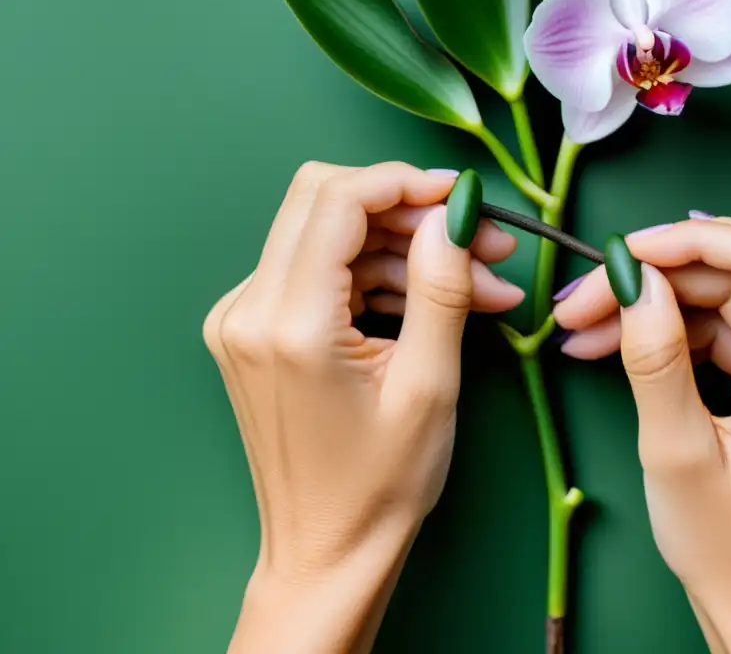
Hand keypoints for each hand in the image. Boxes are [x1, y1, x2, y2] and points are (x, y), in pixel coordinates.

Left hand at [202, 161, 522, 652]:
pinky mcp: (256, 332)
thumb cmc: (379, 485)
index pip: (336, 201)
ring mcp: (245, 320)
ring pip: (328, 236)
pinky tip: (433, 300)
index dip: (404, 182)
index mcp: (289, 323)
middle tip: (482, 239)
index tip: (464, 197)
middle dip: (410, 210)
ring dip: (403, 248)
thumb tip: (452, 216)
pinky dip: (378, 277)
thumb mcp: (428, 385)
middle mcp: (250, 310)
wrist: (326, 550)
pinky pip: (320, 273)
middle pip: (325, 204)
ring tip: (480, 282)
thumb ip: (439, 288)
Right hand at [553, 217, 730, 653]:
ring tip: (595, 326)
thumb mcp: (676, 453)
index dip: (690, 239)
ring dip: (672, 301)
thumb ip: (654, 357)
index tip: (623, 253)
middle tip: (597, 292)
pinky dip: (693, 331)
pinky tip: (635, 344)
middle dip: (672, 268)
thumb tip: (635, 280)